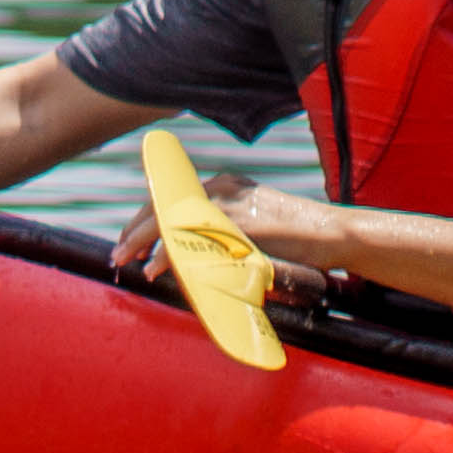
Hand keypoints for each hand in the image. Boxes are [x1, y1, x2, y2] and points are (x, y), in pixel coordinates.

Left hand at [119, 173, 338, 298]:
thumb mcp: (254, 223)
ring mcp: (230, 205)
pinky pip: (194, 239)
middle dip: (135, 231)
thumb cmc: (297, 238)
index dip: (143, 219)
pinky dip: (170, 253)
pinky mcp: (240, 225)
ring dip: (144, 242)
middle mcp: (221, 188)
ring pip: (171, 219)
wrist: (333, 234)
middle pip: (162, 205)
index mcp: (223, 184)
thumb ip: (223, 229)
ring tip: (130, 262)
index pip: (170, 196)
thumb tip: (191, 252)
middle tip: (118, 255)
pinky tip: (158, 267)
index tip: (129, 242)